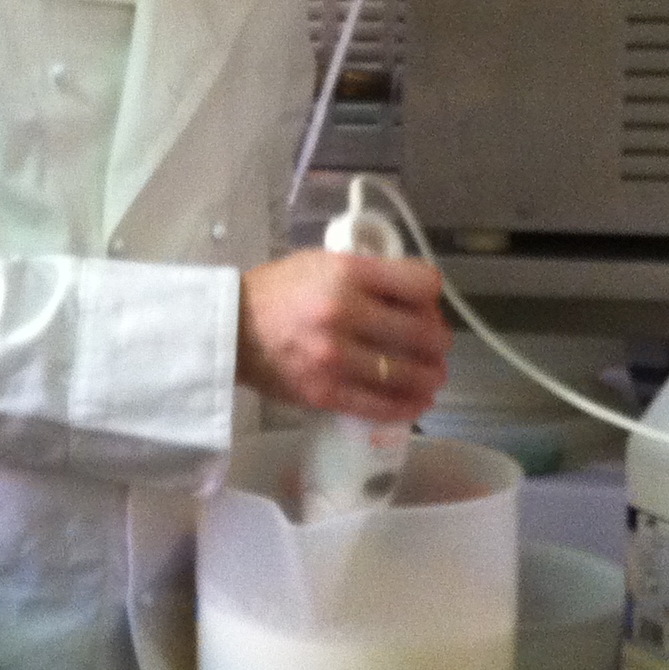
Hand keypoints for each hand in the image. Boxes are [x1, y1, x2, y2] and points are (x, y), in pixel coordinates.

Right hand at [237, 249, 449, 422]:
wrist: (230, 329)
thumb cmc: (278, 291)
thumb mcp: (322, 263)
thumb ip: (368, 274)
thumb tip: (416, 298)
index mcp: (347, 274)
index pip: (421, 284)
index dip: (431, 294)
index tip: (426, 303)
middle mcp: (345, 314)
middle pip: (423, 333)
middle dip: (438, 340)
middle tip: (434, 344)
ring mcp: (336, 358)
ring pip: (409, 374)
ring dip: (430, 377)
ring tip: (431, 376)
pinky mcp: (326, 393)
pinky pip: (381, 406)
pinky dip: (407, 406)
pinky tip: (416, 402)